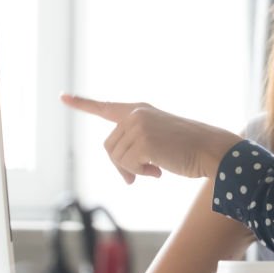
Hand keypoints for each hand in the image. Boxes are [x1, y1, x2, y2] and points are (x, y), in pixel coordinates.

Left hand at [61, 94, 241, 183]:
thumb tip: (125, 175)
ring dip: (133, 171)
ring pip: (116, 158)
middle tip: (141, 175)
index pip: (105, 108)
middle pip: (109, 147)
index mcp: (140, 110)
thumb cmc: (189, 149)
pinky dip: (141, 174)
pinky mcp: (143, 141)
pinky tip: (159, 171)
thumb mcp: (159, 141)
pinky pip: (127, 166)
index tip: (62, 97)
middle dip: (122, 166)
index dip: (82, 103)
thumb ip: (137, 148)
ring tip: (156, 169)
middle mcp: (136, 114)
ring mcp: (139, 126)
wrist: (211, 149)